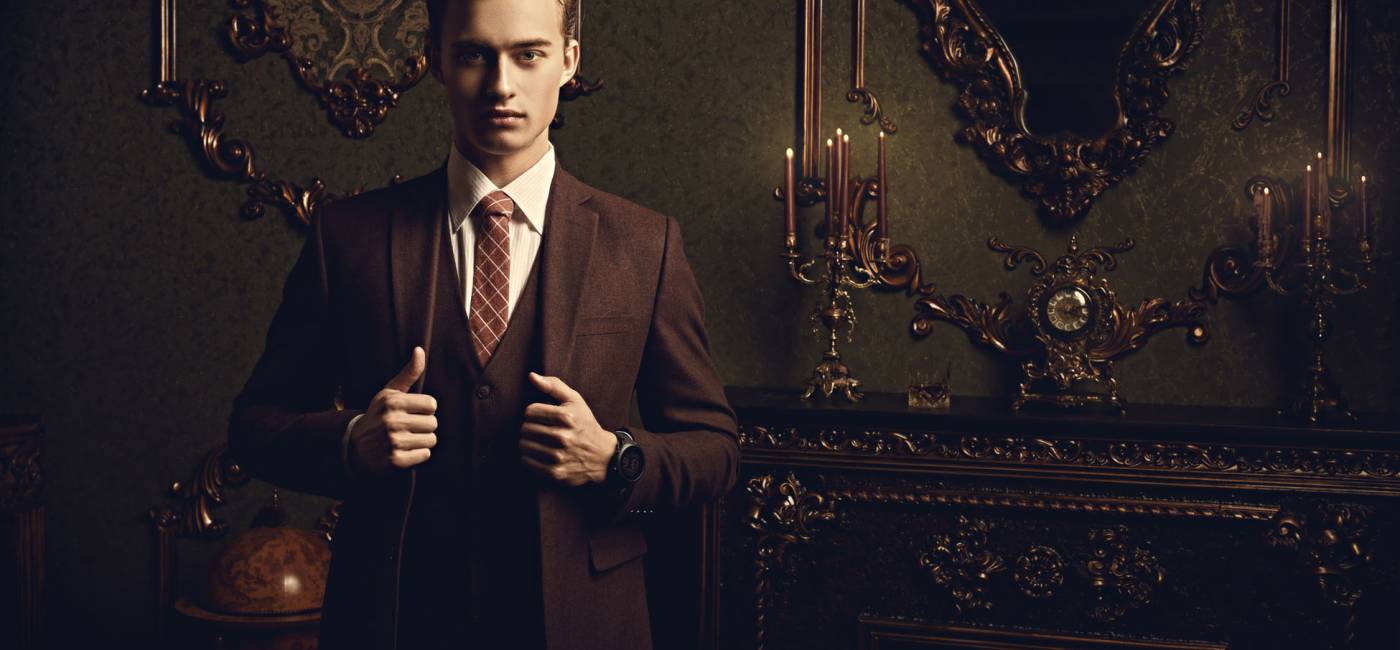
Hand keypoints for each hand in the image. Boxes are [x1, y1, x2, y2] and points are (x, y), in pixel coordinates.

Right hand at [348, 346, 438, 474]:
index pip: (432, 404)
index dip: (424, 409)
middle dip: (424, 426)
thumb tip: (420, 350)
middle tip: (408, 428)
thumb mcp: (390, 392)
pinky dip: (418, 454)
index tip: (411, 412)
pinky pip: (425, 454)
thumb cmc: (379, 415)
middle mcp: (392, 420)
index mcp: (392, 402)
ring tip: (406, 439)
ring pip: (431, 439)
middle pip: (433, 423)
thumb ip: (408, 373)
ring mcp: (393, 441)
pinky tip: (404, 451)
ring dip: (422, 441)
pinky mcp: (395, 460)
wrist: (356, 446)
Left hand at [519, 372, 615, 486]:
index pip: (530, 411)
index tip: (540, 417)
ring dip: (527, 442)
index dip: (533, 413)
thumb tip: (531, 376)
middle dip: (529, 427)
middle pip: (525, 428)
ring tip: (537, 441)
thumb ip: (553, 385)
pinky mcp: (555, 472)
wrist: (603, 456)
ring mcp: (558, 456)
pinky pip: (527, 462)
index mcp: (567, 417)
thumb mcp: (576, 401)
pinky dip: (529, 457)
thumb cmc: (586, 425)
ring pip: (524, 445)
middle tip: (538, 429)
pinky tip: (539, 453)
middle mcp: (562, 437)